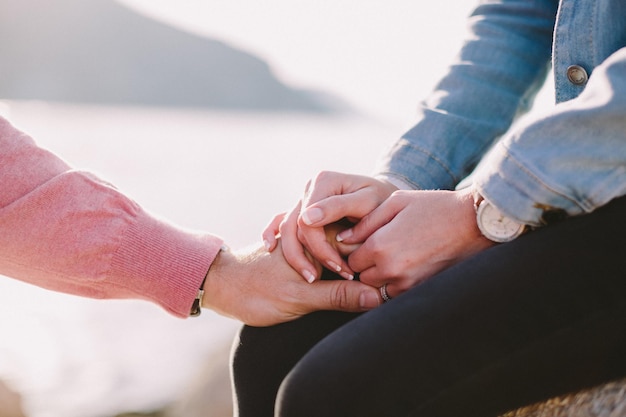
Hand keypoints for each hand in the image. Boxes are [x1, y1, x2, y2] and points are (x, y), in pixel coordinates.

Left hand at [201, 241, 381, 326]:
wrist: (220, 285)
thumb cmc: (256, 292)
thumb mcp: (301, 298)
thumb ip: (338, 296)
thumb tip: (375, 297)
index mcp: (315, 239)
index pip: (357, 243)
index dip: (371, 262)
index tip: (378, 280)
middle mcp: (311, 234)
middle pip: (350, 244)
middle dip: (361, 262)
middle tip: (371, 284)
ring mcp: (304, 241)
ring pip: (338, 249)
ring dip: (348, 266)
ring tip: (357, 285)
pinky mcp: (297, 250)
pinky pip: (323, 254)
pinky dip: (333, 265)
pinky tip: (341, 280)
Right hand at [263, 171, 396, 281]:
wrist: (386, 196)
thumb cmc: (382, 202)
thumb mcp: (367, 203)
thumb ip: (338, 208)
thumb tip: (307, 219)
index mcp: (323, 182)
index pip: (309, 223)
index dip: (322, 250)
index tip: (342, 271)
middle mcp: (310, 187)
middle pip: (295, 227)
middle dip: (308, 257)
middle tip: (325, 280)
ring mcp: (303, 198)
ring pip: (286, 229)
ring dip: (294, 255)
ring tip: (311, 278)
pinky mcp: (300, 208)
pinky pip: (278, 221)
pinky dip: (271, 234)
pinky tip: (270, 249)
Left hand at [338, 188, 494, 296]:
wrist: (472, 223)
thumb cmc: (433, 207)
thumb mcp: (396, 203)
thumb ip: (365, 222)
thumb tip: (342, 238)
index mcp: (380, 246)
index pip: (350, 259)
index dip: (356, 250)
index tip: (367, 241)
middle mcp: (390, 269)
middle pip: (361, 276)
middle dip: (366, 264)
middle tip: (382, 248)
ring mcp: (406, 284)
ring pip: (377, 288)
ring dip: (380, 276)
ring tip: (397, 255)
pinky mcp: (420, 291)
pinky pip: (395, 295)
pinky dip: (396, 284)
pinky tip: (408, 264)